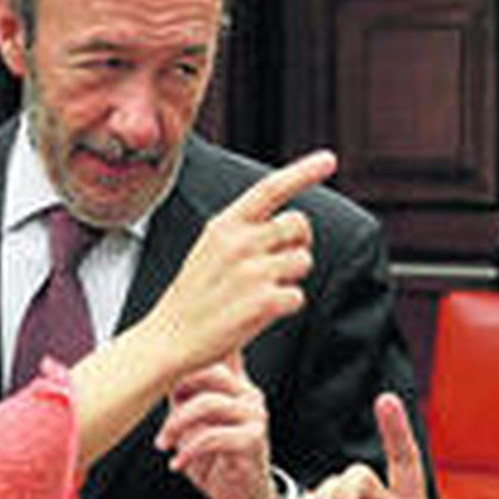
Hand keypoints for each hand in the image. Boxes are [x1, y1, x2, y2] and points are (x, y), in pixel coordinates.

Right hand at [143, 150, 333, 373]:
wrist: (169, 338)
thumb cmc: (195, 295)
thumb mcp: (211, 248)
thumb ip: (246, 231)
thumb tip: (293, 224)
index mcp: (224, 225)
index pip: (270, 188)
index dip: (303, 172)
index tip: (329, 160)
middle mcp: (240, 243)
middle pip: (299, 225)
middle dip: (299, 241)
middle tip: (281, 261)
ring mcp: (252, 272)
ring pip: (303, 261)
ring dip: (291, 277)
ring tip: (260, 291)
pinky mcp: (263, 303)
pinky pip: (298, 296)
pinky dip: (285, 306)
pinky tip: (259, 313)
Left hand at [156, 353, 279, 498]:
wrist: (240, 497)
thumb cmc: (214, 458)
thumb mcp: (192, 421)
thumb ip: (184, 391)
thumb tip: (157, 367)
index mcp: (235, 383)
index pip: (220, 350)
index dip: (192, 349)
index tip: (162, 360)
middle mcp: (248, 393)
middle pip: (209, 371)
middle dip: (175, 391)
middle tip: (160, 415)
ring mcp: (254, 415)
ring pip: (208, 403)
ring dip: (176, 424)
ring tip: (164, 443)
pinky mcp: (253, 440)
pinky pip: (212, 437)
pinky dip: (188, 451)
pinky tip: (177, 463)